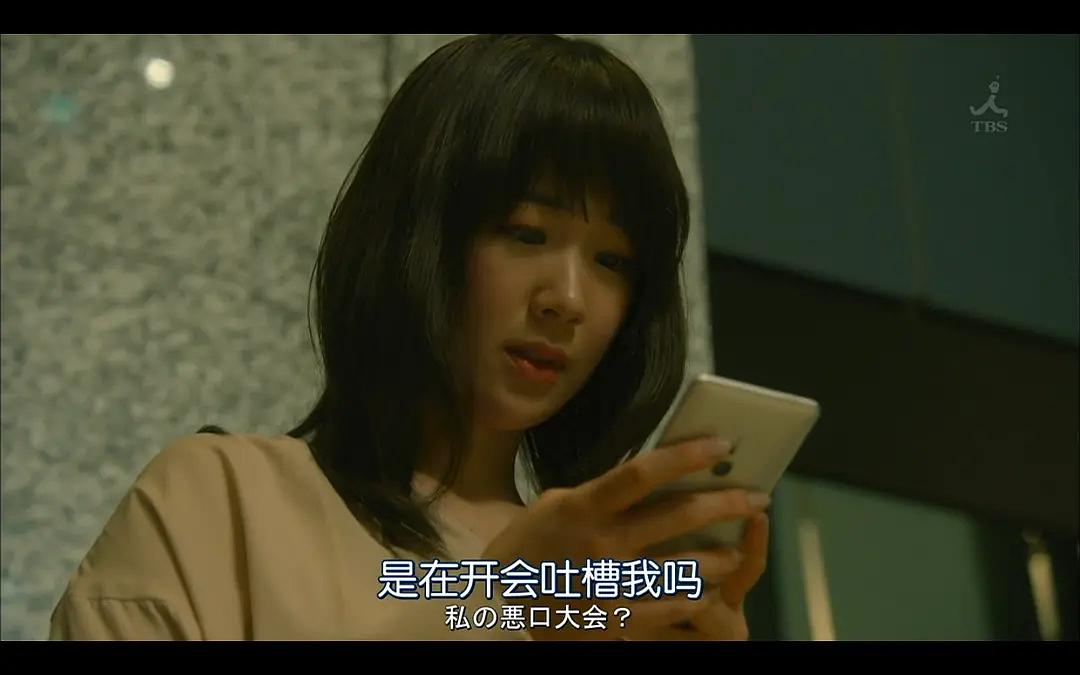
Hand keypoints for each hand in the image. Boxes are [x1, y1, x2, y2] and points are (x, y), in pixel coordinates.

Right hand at [481, 437, 770, 640]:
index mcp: (582, 506)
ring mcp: (608, 584)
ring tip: (736, 549)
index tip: (723, 445)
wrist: (495, 605)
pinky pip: (668, 608)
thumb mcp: (555, 506)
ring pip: (683, 566)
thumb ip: (600, 493)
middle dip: (725, 502)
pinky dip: (693, 597)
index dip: (687, 455)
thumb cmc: (528, 547)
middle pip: (677, 515)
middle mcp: (599, 543)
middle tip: (756, 495)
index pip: (643, 471)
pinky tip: (708, 590)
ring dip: (719, 556)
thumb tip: (651, 475)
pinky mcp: (613, 620)